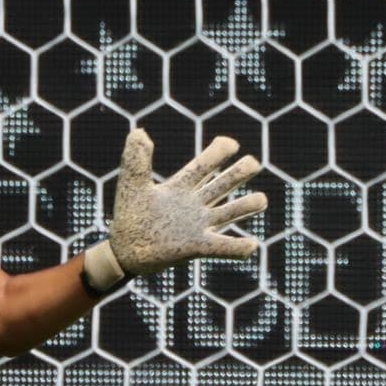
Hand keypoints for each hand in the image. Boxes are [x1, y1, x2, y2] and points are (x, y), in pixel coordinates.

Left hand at [81, 131, 267, 290]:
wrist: (124, 252)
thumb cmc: (129, 217)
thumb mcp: (132, 185)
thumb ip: (135, 159)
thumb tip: (140, 132)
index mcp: (182, 186)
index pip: (205, 164)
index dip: (218, 152)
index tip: (230, 144)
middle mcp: (195, 204)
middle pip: (223, 184)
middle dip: (240, 173)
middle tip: (253, 164)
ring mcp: (199, 225)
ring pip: (230, 212)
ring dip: (247, 206)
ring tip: (261, 200)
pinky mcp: (197, 247)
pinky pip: (223, 247)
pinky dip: (238, 247)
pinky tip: (251, 245)